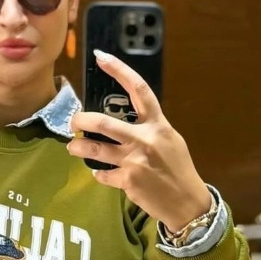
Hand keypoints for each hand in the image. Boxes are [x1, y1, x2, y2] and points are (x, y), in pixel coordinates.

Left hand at [66, 51, 212, 231]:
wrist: (187, 202)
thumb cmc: (178, 169)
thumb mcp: (170, 141)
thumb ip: (149, 129)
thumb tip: (123, 120)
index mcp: (158, 125)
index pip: (138, 89)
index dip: (119, 70)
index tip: (101, 57)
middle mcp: (145, 139)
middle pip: (103, 123)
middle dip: (81, 120)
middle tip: (74, 121)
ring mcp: (135, 161)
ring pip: (95, 150)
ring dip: (78, 148)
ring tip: (72, 147)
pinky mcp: (128, 181)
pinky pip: (103, 174)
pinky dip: (99, 174)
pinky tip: (101, 174)